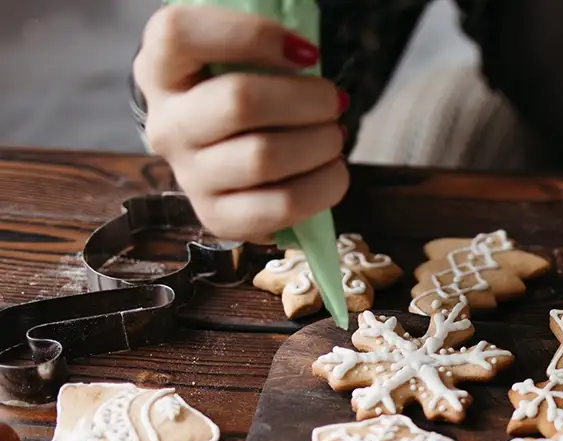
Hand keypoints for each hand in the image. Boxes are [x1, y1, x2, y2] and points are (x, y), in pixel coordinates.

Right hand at [133, 5, 348, 242]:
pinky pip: (280, 206)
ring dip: (320, 143)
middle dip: (307, 99)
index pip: (179, 33)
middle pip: (239, 102)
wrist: (225, 152)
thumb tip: (306, 55)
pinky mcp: (217, 217)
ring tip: (335, 135)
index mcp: (159, 69)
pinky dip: (323, 186)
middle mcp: (165, 124)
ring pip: (263, 158)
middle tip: (334, 100)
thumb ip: (261, 46)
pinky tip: (332, 170)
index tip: (307, 52)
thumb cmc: (242, 92)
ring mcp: (188, 176)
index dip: (251, 34)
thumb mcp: (239, 59)